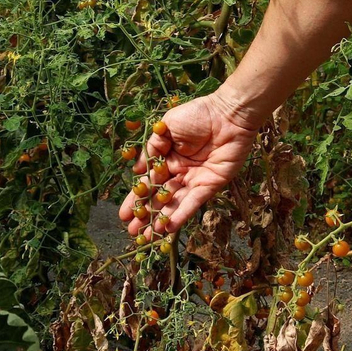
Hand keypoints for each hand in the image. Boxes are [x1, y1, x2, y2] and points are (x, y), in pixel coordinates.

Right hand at [118, 89, 261, 237]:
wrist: (227, 113)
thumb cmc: (197, 114)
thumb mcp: (167, 126)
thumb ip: (153, 147)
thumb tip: (137, 170)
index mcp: (168, 158)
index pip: (149, 182)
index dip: (136, 198)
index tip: (123, 214)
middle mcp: (180, 172)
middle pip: (160, 197)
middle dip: (146, 215)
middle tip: (131, 232)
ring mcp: (195, 180)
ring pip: (175, 204)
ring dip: (161, 220)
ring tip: (147, 237)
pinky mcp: (211, 185)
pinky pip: (194, 202)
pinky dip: (181, 214)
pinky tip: (168, 227)